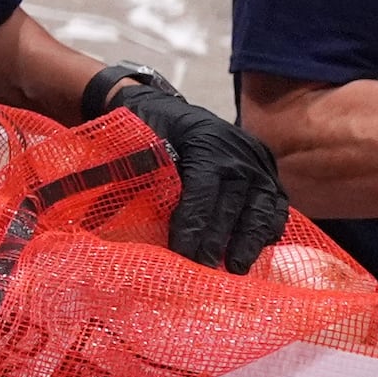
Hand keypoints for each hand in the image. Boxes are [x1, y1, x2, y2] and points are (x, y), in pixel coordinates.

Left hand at [110, 82, 289, 274]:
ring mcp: (257, 161)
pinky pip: (276, 202)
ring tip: (237, 268)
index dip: (195, 222)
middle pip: (233, 201)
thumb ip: (127, 181)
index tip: (185, 253)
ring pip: (262, 204)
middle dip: (219, 238)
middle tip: (207, 269)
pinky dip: (269, 226)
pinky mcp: (268, 171)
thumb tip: (101, 224)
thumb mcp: (133, 147)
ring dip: (250, 239)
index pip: (204, 188)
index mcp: (204, 141)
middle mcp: (238, 151)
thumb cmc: (145, 131)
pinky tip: (259, 250)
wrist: (165, 107)